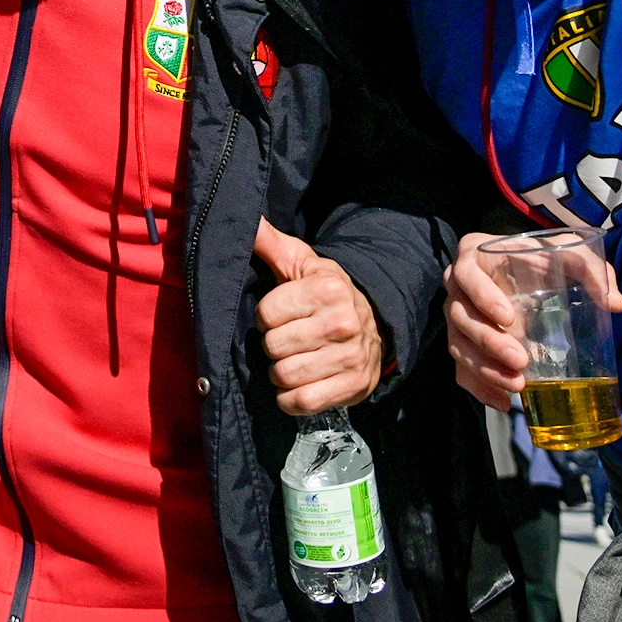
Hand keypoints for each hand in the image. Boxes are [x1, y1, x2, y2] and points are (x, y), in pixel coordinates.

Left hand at [254, 219, 384, 414]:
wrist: (375, 325)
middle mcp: (343, 322)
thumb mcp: (301, 262)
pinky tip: (297, 385)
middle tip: (287, 341)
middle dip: (273, 346)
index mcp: (328, 288)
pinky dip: (290, 399)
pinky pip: (302, 402)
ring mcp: (351, 357)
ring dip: (280, 374)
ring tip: (292, 362)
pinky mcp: (353, 387)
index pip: (266, 314)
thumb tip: (247, 220)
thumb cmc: (325, 293)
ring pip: (285, 376)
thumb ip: (271, 243)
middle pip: (274, 347)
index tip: (281, 316)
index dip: (266, 318)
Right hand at [442, 229, 621, 410]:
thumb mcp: (567, 251)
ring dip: (485, 370)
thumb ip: (589, 268)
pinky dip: (479, 388)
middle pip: (461, 318)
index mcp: (474, 257)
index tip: (509, 318)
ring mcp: (457, 318)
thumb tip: (615, 303)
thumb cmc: (542, 258)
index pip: (468, 275)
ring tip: (517, 387)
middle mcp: (457, 287)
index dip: (482, 297)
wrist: (524, 271)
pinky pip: (461, 370)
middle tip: (521, 361)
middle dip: (490, 343)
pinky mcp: (462, 344)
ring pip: (458, 347)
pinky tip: (503, 402)